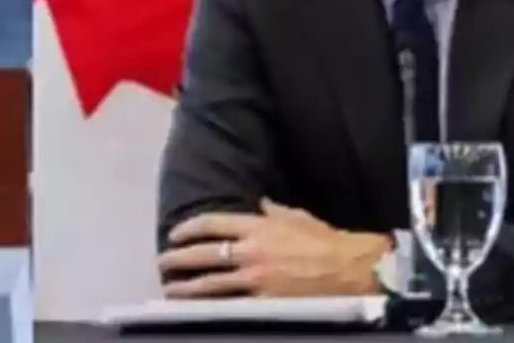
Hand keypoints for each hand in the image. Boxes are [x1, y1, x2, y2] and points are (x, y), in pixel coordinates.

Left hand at [158, 199, 389, 297]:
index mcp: (256, 227)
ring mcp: (256, 280)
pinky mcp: (265, 303)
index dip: (189, 228)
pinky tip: (199, 310)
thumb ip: (271, 211)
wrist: (350, 269)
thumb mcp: (294, 216)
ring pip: (211, 284)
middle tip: (163, 263)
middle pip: (204, 254)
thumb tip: (257, 204)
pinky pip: (231, 305)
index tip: (175, 234)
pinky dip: (213, 307)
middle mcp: (250, 252)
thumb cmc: (324, 240)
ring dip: (187, 287)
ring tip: (170, 289)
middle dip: (178, 259)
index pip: (212, 224)